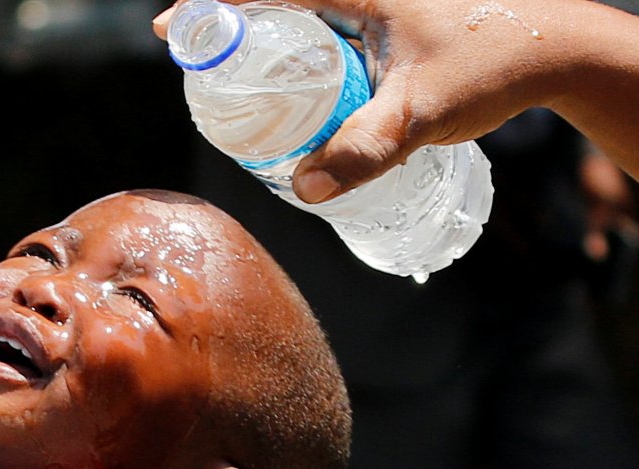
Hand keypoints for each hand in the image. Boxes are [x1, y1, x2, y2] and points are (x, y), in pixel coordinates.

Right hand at [154, 0, 638, 202]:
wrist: (555, 50)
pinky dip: (299, 54)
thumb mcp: (419, 112)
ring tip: (243, 88)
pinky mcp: (387, 21)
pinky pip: (324, 30)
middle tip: (208, 73)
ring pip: (299, 16)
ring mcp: (374, 1)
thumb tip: (301, 190)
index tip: (172, 32)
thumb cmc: (491, 63)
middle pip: (273, 2)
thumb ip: (362, 151)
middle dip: (229, 31)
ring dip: (264, 44)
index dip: (209, 6)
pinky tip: (300, 92)